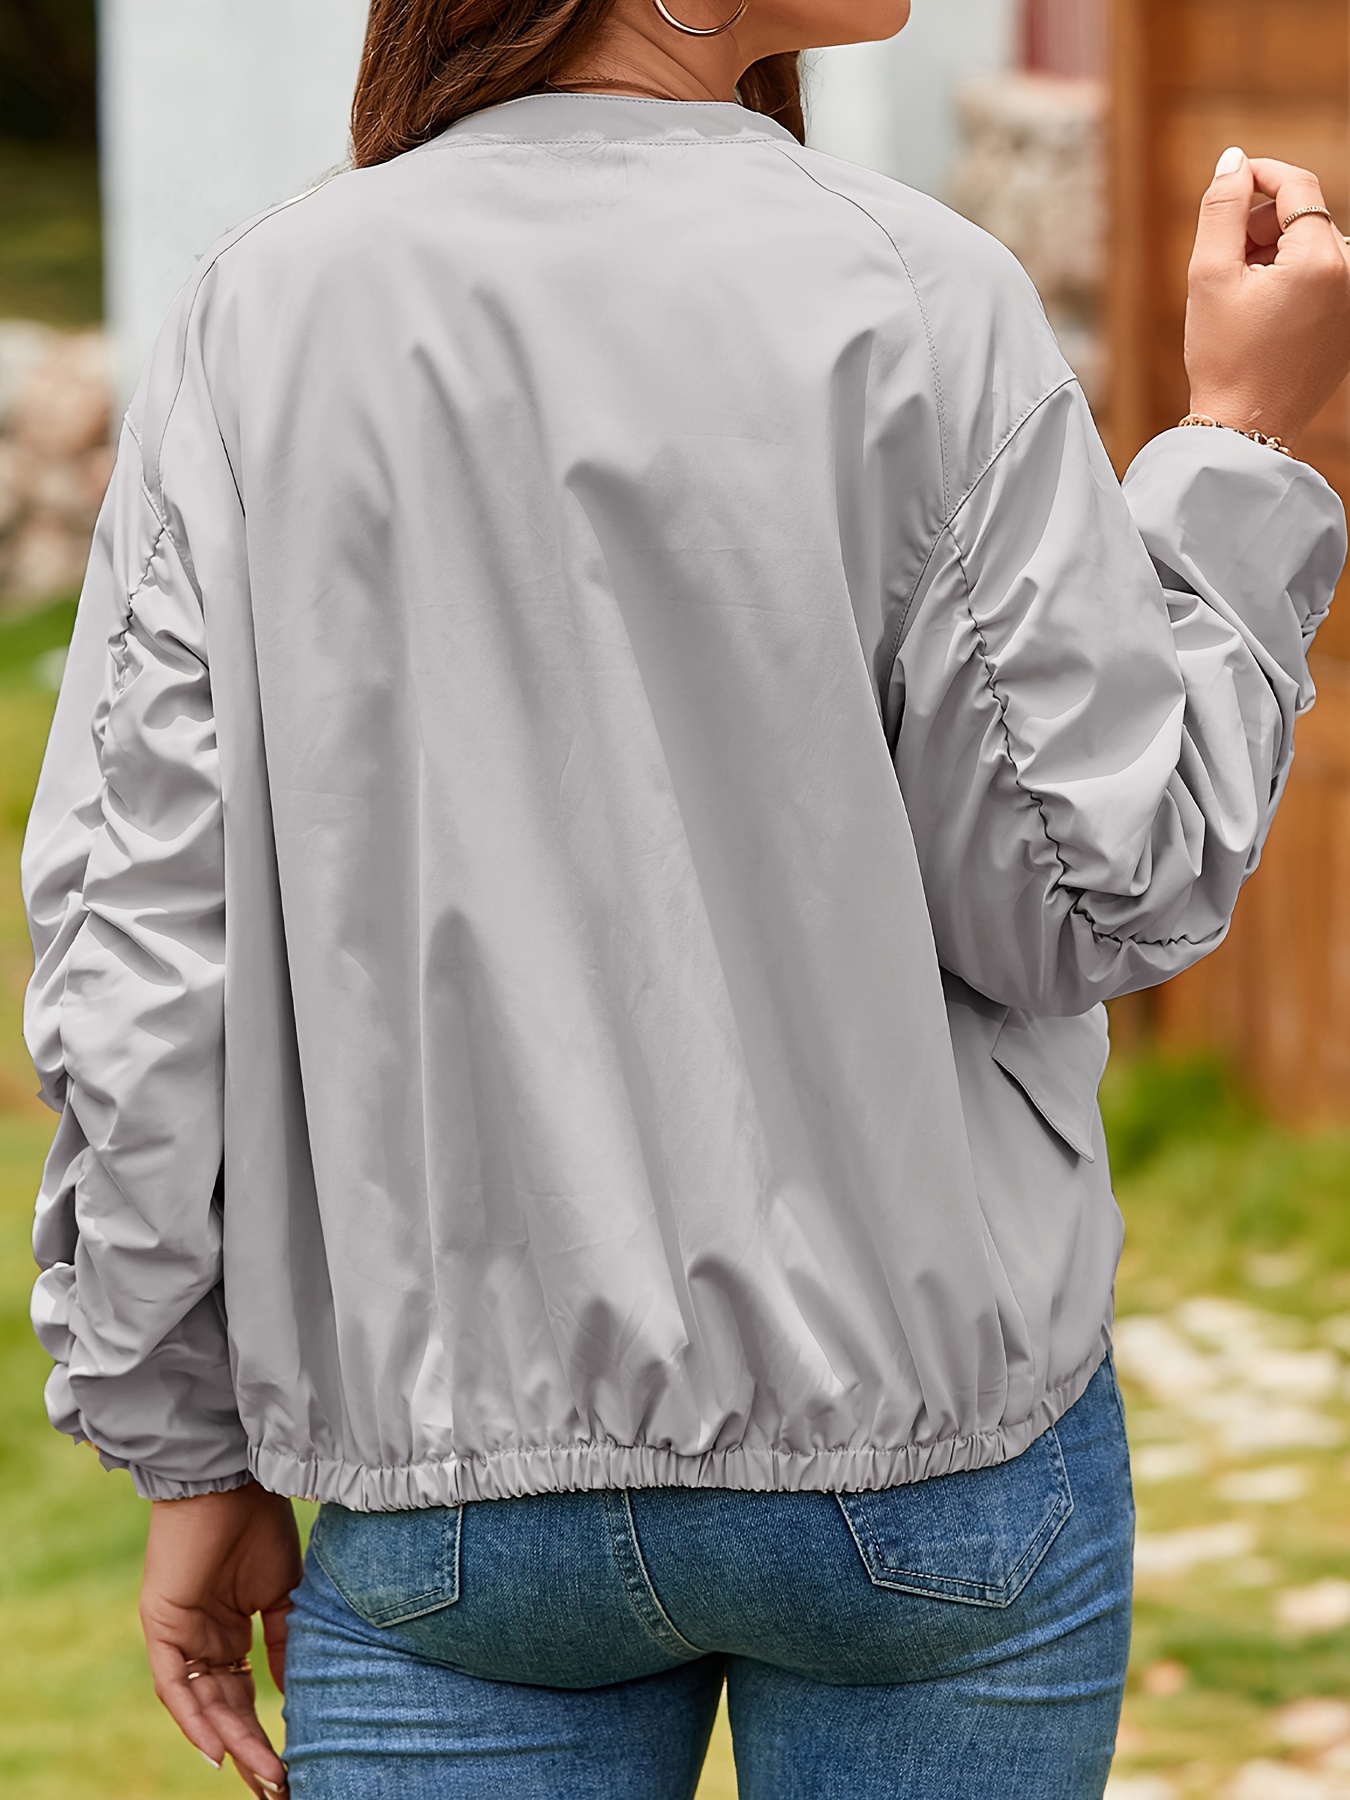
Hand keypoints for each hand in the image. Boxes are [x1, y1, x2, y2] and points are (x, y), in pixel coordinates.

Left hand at [140, 1481, 301, 1794]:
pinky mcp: (162, 1625)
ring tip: (262, 1774)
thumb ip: (286, 1641)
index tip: (290, 1764)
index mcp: (228, 1632)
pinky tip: (218, 1748)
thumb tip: (293, 1692)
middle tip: (277, 1784)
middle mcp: (201, 1641)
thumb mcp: (285, 1591)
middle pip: (224, 1709)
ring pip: (202, 1704)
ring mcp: (179, 1635)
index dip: (264, 1731)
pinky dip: (194, 1718)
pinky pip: (173, 1684)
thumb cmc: (261, 1523)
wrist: (233, 1479)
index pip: (244, 1696)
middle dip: (250, 1749)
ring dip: (231, 1742)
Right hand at [1185, 149, 1349, 449]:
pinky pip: (1323, 280)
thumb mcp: (1208, 276)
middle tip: (1222, 261)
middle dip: (1262, 225)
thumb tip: (1234, 160)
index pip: (1297, 186)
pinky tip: (1260, 315)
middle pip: (1306, 217)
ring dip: (1274, 255)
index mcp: (1322, 259)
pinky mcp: (1349, 323)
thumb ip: (1221, 208)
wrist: (1246, 429)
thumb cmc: (1223, 357)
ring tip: (1239, 295)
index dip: (1258, 176)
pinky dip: (1290, 281)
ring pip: (1313, 248)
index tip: (1227, 184)